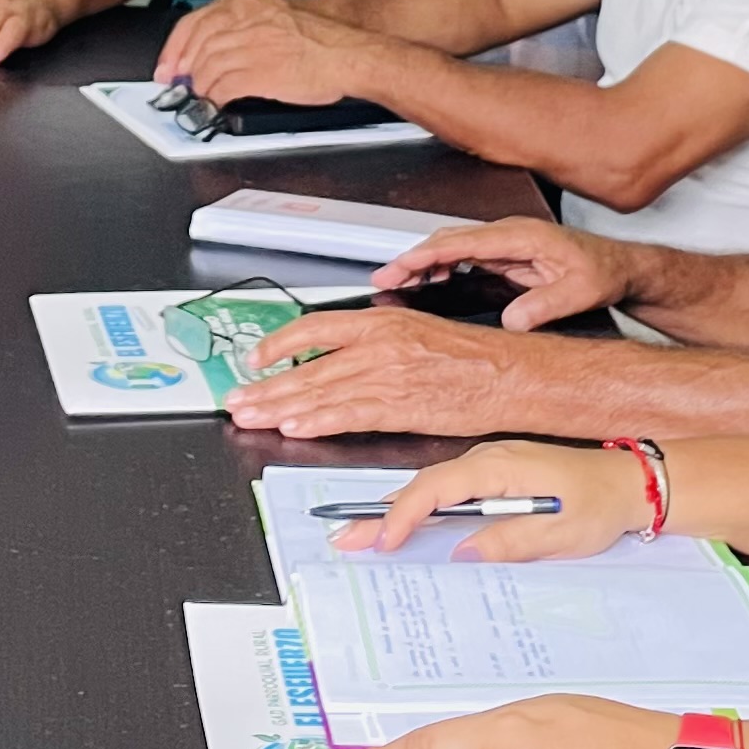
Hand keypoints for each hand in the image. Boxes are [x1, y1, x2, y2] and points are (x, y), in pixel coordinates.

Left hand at [158, 0, 376, 109]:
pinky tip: (217, 104)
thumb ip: (244, 26)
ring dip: (200, 87)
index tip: (167, 65)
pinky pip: (223, 88)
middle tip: (180, 86)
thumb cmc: (321, 38)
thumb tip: (216, 47)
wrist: (349, 53)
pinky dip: (214, 99)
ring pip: (206, 69)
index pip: (194, 22)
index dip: (174, 49)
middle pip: (197, 47)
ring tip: (202, 97)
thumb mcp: (275, 16)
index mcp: (246, 4)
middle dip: (183, 71)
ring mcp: (250, 47)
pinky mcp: (258, 73)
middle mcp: (244, 22)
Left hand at [224, 308, 555, 437]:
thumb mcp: (417, 333)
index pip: (313, 328)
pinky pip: (348, 414)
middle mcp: (379, 345)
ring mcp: (388, 375)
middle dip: (266, 385)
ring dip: (280, 406)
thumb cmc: (473, 358)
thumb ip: (377, 343)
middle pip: (307, 366)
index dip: (277, 345)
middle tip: (238, 398)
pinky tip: (295, 426)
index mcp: (382, 322)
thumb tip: (343, 356)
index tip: (255, 359)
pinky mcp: (400, 405)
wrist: (510, 374)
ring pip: (320, 391)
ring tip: (252, 416)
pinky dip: (317, 421)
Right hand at [335, 439, 646, 558]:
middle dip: (382, 512)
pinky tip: (408, 521)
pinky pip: (451, 487)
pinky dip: (424, 505)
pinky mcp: (498, 473)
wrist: (633, 482)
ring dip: (399, 509)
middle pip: (424, 484)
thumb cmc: (603, 504)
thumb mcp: (561, 532)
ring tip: (363, 533)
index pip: (437, 489)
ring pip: (433, 484)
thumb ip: (510, 541)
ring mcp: (492, 463)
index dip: (404, 515)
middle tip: (345, 538)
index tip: (383, 542)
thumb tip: (463, 553)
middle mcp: (490, 457)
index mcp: (501, 466)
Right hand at [378, 217, 638, 331]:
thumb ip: (546, 305)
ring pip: (452, 247)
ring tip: (395, 284)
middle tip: (384, 280)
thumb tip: (513, 320)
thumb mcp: (580, 292)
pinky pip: (463, 257)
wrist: (621, 267)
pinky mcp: (506, 254)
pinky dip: (440, 268)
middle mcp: (509, 235)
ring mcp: (506, 243)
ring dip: (423, 263)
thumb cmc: (603, 272)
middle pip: (448, 241)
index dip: (426, 254)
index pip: (462, 242)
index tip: (400, 267)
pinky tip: (428, 283)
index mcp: (522, 237)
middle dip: (412, 259)